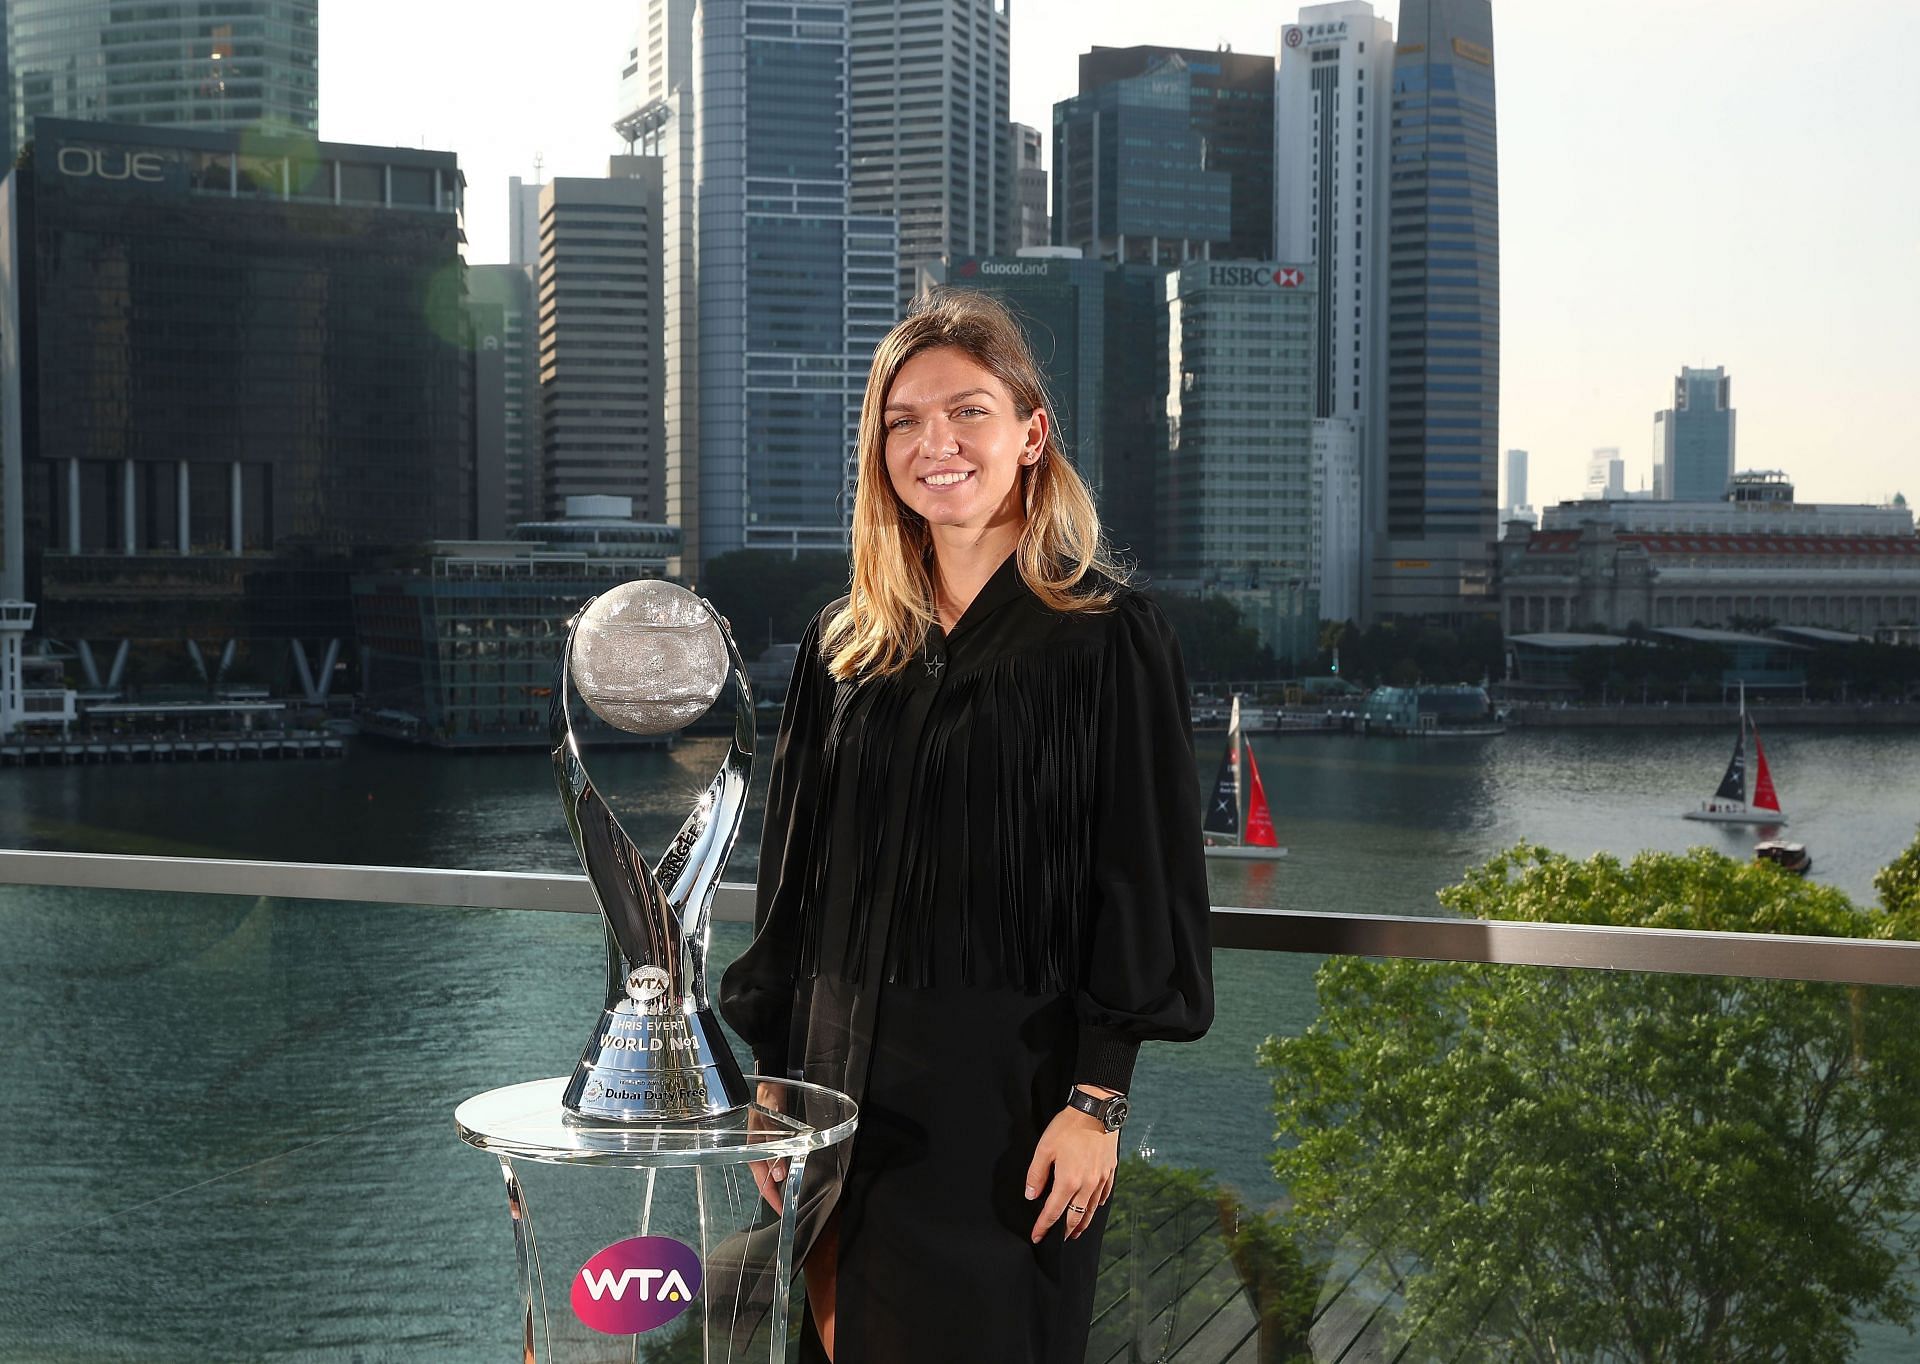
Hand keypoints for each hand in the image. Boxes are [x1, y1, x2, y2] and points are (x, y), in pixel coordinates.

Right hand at [747, 1080, 791, 1213]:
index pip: (761, 1180)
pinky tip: (793, 1170)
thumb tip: (779, 1174)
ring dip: (781, 1181)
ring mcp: (766, 1143)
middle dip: (776, 1193)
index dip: (771, 1196)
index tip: (781, 1209)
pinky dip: (785, 1167)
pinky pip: (779, 1157)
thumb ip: (774, 1148)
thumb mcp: (770, 1123)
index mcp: (753, 1148)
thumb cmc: (768, 1098)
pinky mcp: (775, 1137)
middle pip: (766, 1178)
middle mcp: (758, 1149)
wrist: (771, 1078)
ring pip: (772, 1169)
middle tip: (790, 1206)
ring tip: (792, 1194)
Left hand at [1024, 1092, 1119, 1242]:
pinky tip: (1094, 1207)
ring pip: (1091, 1209)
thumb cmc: (1068, 1127)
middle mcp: (1086, 1185)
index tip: (1037, 1236)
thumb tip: (1031, 1195)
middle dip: (1065, 1230)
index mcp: (1068, 1181)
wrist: (1097, 1110)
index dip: (1043, 1226)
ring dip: (1082, 1223)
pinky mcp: (1109, 1170)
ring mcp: (1100, 1179)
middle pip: (1075, 1216)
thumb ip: (1036, 1175)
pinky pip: (1104, 1194)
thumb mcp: (1044, 1148)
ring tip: (1076, 1231)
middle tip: (1059, 1239)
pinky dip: (1096, 1205)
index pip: (1053, 1212)